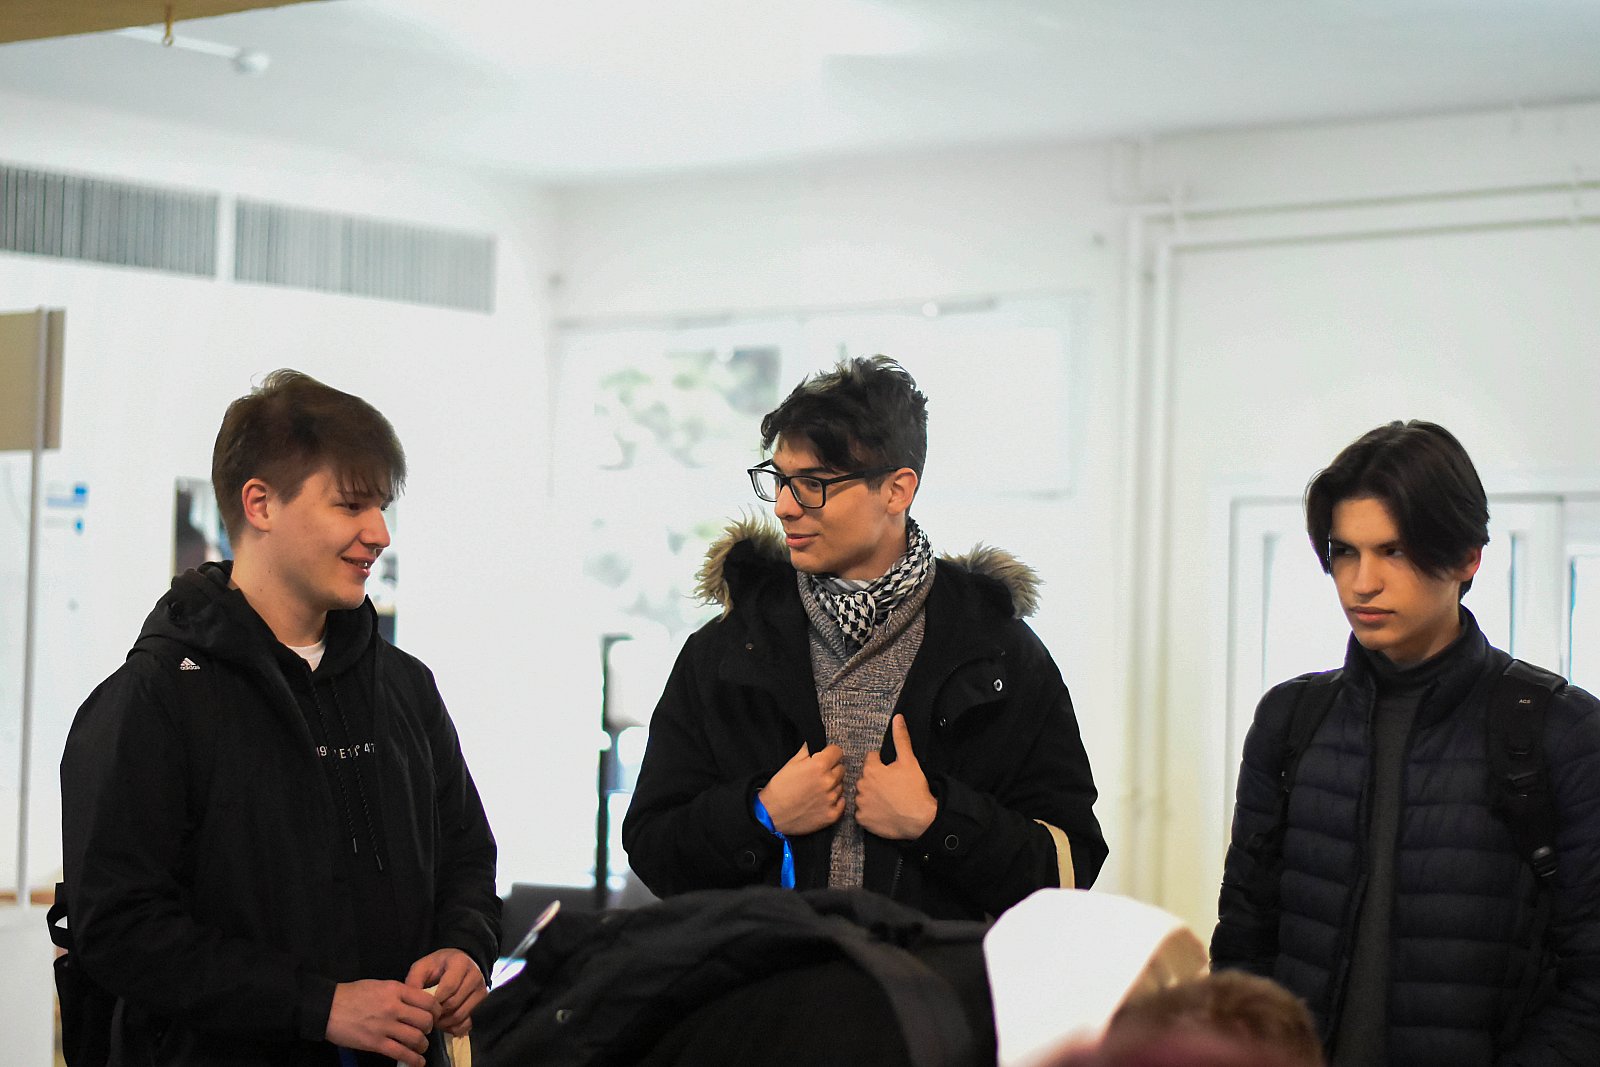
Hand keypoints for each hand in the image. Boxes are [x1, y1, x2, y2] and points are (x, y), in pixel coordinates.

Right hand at [326, 979, 435, 1066]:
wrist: (327, 1008)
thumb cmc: (352, 994)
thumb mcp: (379, 985)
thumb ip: (398, 993)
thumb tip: (415, 1002)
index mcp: (395, 990)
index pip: (427, 1000)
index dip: (436, 1010)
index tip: (435, 1015)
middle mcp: (394, 1007)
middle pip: (425, 1020)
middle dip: (430, 1028)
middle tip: (426, 1030)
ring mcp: (385, 1026)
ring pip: (416, 1038)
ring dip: (423, 1045)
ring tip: (421, 1046)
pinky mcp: (375, 1043)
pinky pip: (401, 1053)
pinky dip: (414, 1060)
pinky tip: (418, 1062)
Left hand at [407, 947, 487, 1035]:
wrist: (459, 964)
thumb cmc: (438, 966)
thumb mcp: (423, 967)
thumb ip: (414, 981)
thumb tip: (411, 1002)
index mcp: (460, 963)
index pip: (448, 987)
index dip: (433, 1001)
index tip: (423, 1006)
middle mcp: (475, 976)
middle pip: (454, 1003)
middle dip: (437, 1013)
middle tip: (426, 1015)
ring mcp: (482, 990)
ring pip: (461, 1015)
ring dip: (444, 1022)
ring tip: (434, 1019)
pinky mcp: (483, 1004)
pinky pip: (468, 1024)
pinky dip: (454, 1028)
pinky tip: (445, 1022)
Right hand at [759, 742, 844, 834]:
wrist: (772, 814)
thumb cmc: (780, 788)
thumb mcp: (792, 762)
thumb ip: (807, 750)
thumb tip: (815, 743)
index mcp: (819, 766)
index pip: (837, 752)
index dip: (829, 754)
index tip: (824, 758)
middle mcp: (828, 782)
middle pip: (841, 769)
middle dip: (831, 769)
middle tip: (817, 776)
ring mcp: (831, 799)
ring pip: (840, 786)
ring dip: (832, 786)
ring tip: (816, 790)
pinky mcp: (832, 815)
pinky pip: (841, 802)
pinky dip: (834, 802)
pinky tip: (821, 801)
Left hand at [856, 715, 936, 840]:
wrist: (920, 819)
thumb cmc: (914, 789)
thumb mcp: (909, 761)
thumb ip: (901, 738)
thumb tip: (898, 718)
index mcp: (871, 770)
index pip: (871, 759)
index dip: (882, 764)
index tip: (892, 773)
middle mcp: (861, 786)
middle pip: (865, 778)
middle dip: (875, 780)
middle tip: (891, 787)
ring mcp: (861, 804)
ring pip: (863, 795)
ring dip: (871, 796)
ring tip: (887, 800)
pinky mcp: (862, 820)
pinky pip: (862, 813)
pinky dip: (869, 812)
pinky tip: (882, 812)